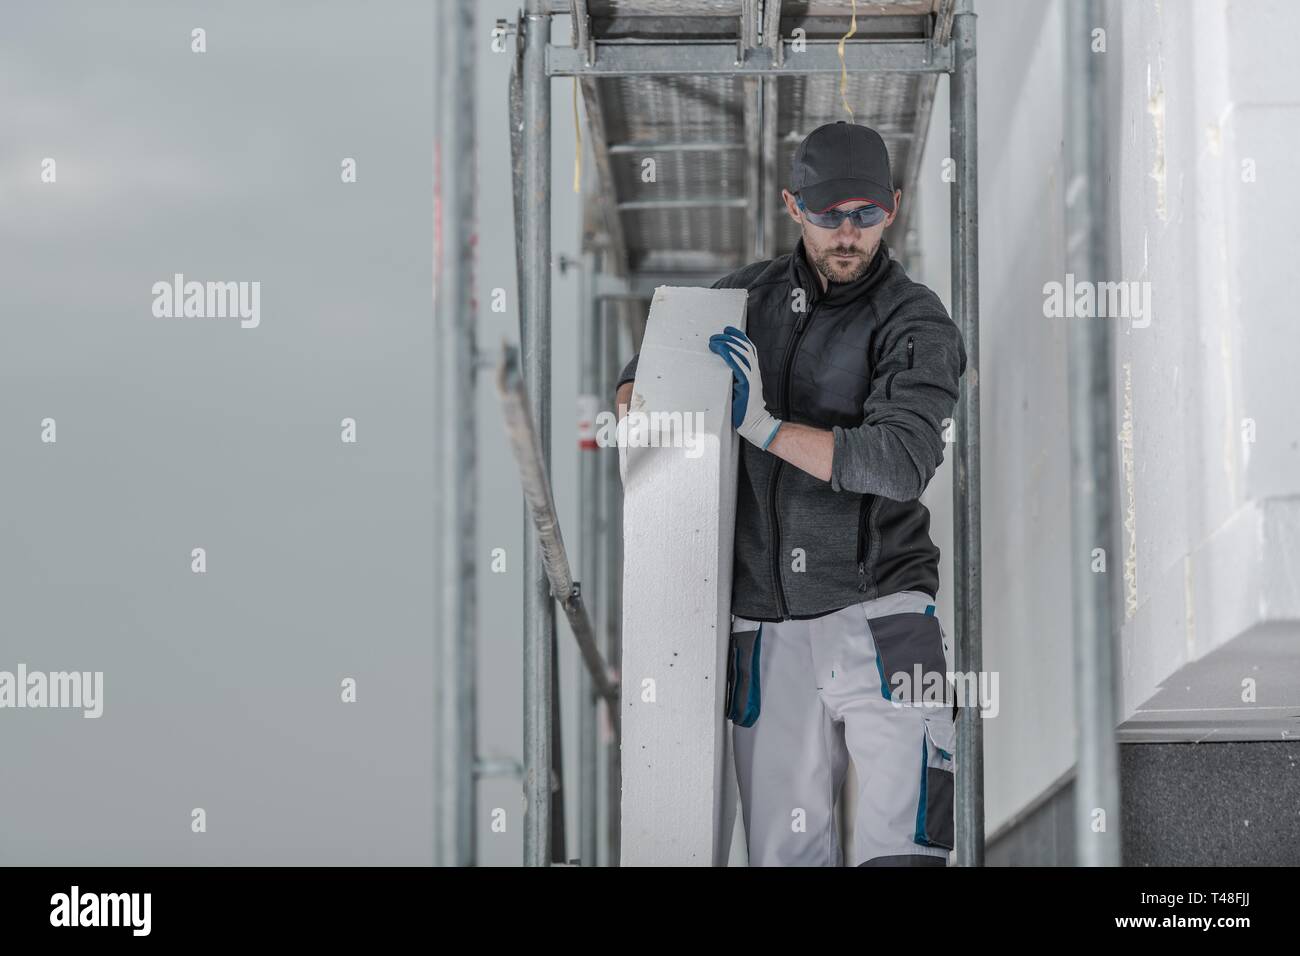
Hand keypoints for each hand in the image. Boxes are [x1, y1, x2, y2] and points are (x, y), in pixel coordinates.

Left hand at [708, 325, 782, 449]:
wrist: (755, 422)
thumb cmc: (745, 408)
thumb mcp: (739, 388)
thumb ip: (734, 378)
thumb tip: (721, 370)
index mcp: (753, 370)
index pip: (748, 347)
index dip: (738, 336)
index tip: (727, 329)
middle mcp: (754, 371)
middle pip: (743, 347)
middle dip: (729, 338)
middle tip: (716, 335)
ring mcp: (751, 377)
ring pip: (741, 353)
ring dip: (726, 344)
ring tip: (714, 341)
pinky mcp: (747, 385)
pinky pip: (738, 366)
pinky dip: (730, 356)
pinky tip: (722, 350)